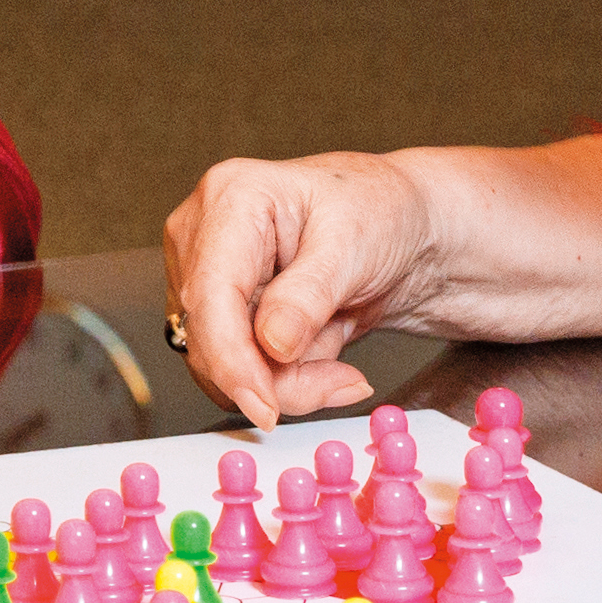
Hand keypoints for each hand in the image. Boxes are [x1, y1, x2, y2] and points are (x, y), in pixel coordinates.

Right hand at [161, 153, 429, 426]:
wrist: (397, 227)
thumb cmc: (378, 213)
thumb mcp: (356, 245)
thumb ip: (310, 294)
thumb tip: (272, 343)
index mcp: (231, 197)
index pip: (210, 292)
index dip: (231, 357)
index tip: (266, 405)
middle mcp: (204, 235)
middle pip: (210, 336)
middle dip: (274, 374)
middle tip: (342, 382)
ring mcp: (206, 276)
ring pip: (220, 363)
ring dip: (286, 377)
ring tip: (339, 341)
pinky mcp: (219, 313)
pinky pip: (237, 369)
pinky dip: (286, 376)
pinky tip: (323, 348)